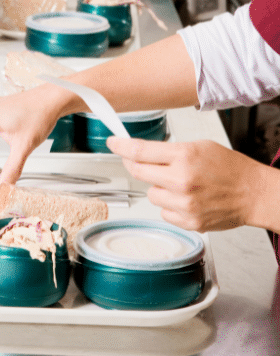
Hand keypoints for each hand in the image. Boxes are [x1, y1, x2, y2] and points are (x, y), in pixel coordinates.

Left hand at [107, 136, 263, 232]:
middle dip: (134, 165)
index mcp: (184, 156)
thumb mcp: (198, 146)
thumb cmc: (228, 167)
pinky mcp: (188, 221)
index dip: (121, 146)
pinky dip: (170, 205)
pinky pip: (163, 211)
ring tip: (179, 184)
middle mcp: (181, 180)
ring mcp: (184, 203)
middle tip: (138, 161)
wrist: (252, 193)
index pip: (140, 151)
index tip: (112, 143)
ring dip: (158, 187)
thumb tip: (140, 152)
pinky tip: (187, 199)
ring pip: (150, 193)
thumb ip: (169, 150)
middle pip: (138, 172)